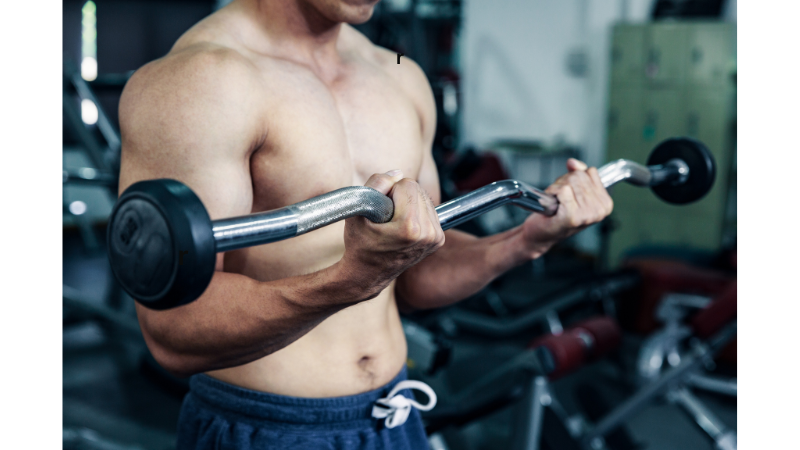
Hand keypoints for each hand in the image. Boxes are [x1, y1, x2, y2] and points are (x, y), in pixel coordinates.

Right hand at [341, 170, 445, 294]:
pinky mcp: (439, 239)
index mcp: (410, 228)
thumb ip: (376, 184)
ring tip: (394, 221)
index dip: (389, 190)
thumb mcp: (358, 211)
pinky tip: (404, 226)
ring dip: (409, 202)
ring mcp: (436, 238)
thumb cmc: (359, 243)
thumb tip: (398, 173)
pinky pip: (430, 209)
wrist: (368, 273)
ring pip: (425, 197)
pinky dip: (416, 211)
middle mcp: (428, 234)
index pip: (407, 184)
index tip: (379, 207)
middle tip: (386, 215)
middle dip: (401, 195)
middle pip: (418, 189)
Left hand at [521, 159, 612, 257]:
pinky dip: (552, 193)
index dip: (574, 178)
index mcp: (605, 203)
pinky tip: (552, 204)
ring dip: (557, 188)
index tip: (569, 191)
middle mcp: (599, 210)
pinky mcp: (573, 216)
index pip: (590, 172)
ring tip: (556, 201)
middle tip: (559, 197)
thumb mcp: (572, 190)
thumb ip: (577, 173)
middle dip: (564, 182)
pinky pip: (563, 190)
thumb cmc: (556, 214)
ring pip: (570, 182)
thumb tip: (574, 163)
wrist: (541, 234)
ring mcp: (587, 214)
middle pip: (579, 176)